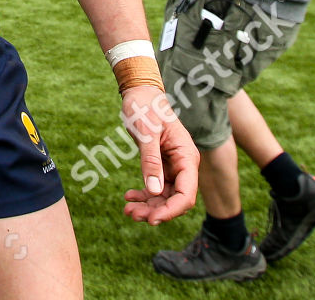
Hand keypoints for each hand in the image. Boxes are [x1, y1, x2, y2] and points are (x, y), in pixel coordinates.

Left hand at [118, 86, 197, 225]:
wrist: (140, 94)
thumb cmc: (145, 108)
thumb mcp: (146, 134)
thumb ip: (151, 161)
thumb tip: (153, 190)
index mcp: (187, 156)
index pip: (186, 194)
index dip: (171, 210)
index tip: (152, 219)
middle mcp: (184, 164)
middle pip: (175, 199)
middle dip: (155, 211)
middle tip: (131, 213)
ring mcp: (173, 167)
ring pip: (164, 196)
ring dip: (148, 206)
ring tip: (127, 209)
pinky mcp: (162, 166)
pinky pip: (156, 188)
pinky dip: (144, 195)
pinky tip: (129, 197)